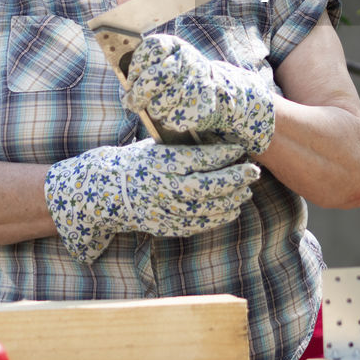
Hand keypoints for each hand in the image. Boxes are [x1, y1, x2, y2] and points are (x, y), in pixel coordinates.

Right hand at [44, 141, 258, 263]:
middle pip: (203, 185)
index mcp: (158, 161)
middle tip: (253, 171)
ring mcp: (161, 209)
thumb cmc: (138, 161)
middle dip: (233, 178)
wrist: (106, 191)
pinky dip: (217, 219)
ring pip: (203, 207)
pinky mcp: (163, 226)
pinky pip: (195, 225)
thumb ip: (182, 144)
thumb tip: (220, 134)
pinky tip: (233, 209)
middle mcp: (159, 186)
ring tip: (247, 190)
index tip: (240, 148)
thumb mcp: (155, 145)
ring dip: (230, 199)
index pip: (195, 158)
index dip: (221, 154)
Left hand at [123, 34, 275, 154]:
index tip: (130, 80)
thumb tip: (126, 88)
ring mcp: (196, 83)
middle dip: (138, 95)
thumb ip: (146, 69)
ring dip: (153, 110)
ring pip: (159, 104)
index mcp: (176, 46)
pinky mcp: (201, 106)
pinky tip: (173, 114)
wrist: (221, 91)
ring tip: (157, 107)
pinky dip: (168, 120)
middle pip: (153, 80)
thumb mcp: (167, 63)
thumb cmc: (181, 79)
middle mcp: (188, 60)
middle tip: (132, 102)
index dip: (135, 68)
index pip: (149, 51)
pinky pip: (173, 119)